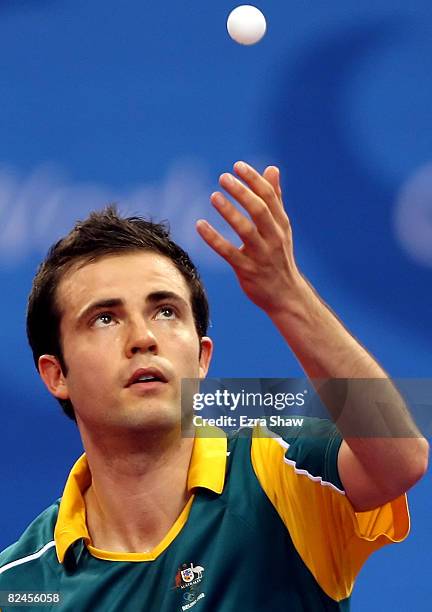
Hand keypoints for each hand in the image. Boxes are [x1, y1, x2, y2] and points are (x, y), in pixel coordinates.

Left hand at [196, 161, 303, 315]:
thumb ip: (275, 198)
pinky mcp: (247, 271)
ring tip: (214, 196)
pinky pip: (229, 253)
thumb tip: (273, 168)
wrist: (286, 295)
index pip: (269, 197)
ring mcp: (261, 255)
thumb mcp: (281, 227)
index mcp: (281, 224)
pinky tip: (199, 225)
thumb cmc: (279, 257)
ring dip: (229, 212)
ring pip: (245, 230)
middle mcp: (274, 238)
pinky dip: (214, 239)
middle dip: (242, 192)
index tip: (238, 166)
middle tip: (223, 177)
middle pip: (259, 211)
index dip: (254, 180)